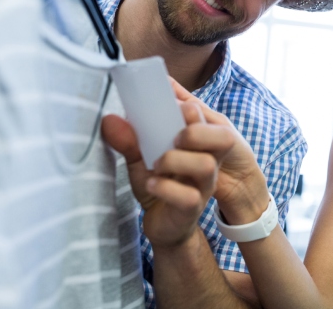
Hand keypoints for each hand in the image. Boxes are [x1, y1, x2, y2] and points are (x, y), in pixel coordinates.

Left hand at [102, 79, 266, 248]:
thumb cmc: (159, 185)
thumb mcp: (141, 159)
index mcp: (198, 144)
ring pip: (206, 166)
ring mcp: (203, 186)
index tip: (169, 107)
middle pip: (223, 138)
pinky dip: (165, 188)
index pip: (208, 118)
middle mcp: (207, 162)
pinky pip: (188, 196)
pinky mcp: (192, 209)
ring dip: (175, 160)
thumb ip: (129, 139)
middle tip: (172, 138)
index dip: (192, 109)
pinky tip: (150, 185)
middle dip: (195, 132)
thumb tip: (110, 119)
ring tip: (156, 165)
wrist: (162, 225)